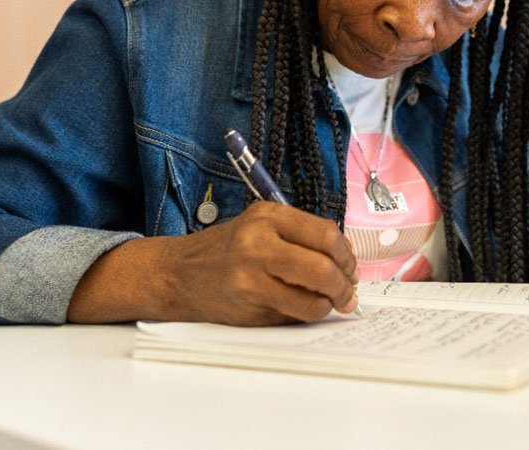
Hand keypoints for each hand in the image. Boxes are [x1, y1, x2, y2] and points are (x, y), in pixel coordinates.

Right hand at [68, 202, 358, 325]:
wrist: (177, 272)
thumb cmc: (226, 250)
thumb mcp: (260, 227)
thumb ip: (299, 238)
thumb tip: (345, 262)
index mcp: (268, 215)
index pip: (326, 233)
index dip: (347, 255)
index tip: (351, 267)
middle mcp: (259, 240)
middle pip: (323, 265)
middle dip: (344, 283)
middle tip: (349, 292)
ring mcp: (251, 273)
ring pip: (312, 294)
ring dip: (330, 303)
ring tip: (331, 303)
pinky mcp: (246, 301)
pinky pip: (293, 312)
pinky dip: (309, 314)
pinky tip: (307, 309)